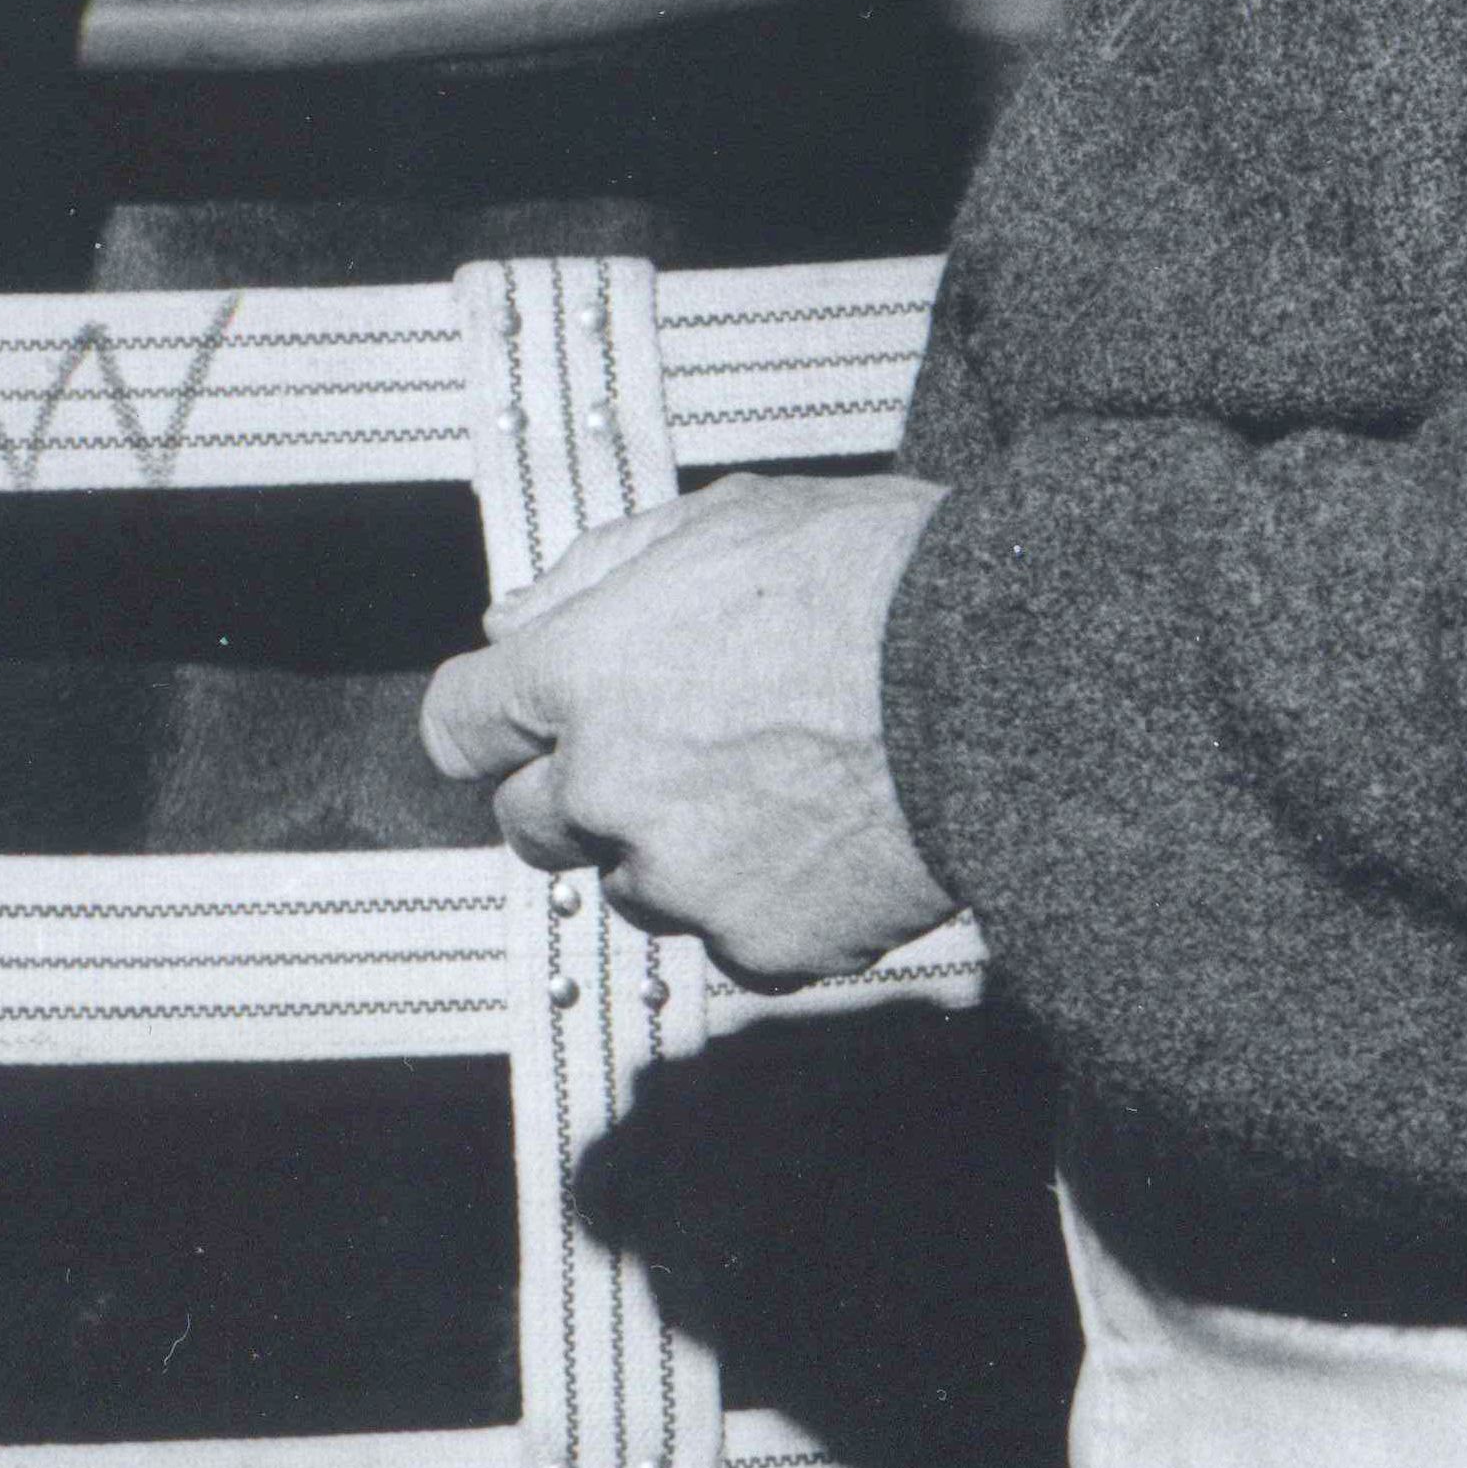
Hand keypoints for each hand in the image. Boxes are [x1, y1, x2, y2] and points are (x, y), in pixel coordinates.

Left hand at [418, 476, 958, 988]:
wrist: (1008, 681)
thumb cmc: (879, 577)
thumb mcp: (725, 520)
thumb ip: (596, 572)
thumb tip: (511, 617)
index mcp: (580, 670)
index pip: (458, 727)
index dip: (494, 720)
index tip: (526, 720)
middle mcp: (608, 786)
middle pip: (530, 822)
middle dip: (581, 790)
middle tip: (678, 746)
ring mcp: (681, 878)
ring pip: (630, 886)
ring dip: (673, 849)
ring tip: (775, 784)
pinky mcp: (760, 947)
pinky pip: (728, 941)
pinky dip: (761, 904)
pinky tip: (823, 839)